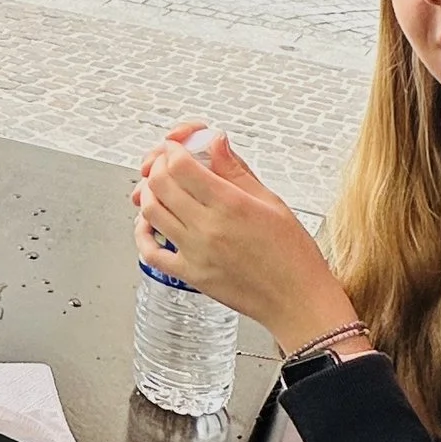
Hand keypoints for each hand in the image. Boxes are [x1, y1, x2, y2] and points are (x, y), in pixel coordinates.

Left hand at [133, 119, 358, 348]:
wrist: (297, 300)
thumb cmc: (292, 254)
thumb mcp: (271, 202)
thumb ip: (236, 170)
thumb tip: (216, 140)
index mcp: (231, 204)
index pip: (182, 165)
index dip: (173, 149)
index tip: (176, 146)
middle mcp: (208, 228)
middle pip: (161, 184)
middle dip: (158, 166)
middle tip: (167, 163)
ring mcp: (196, 253)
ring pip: (151, 212)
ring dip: (149, 194)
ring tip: (159, 188)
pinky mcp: (190, 276)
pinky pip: (151, 252)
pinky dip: (142, 234)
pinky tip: (149, 223)